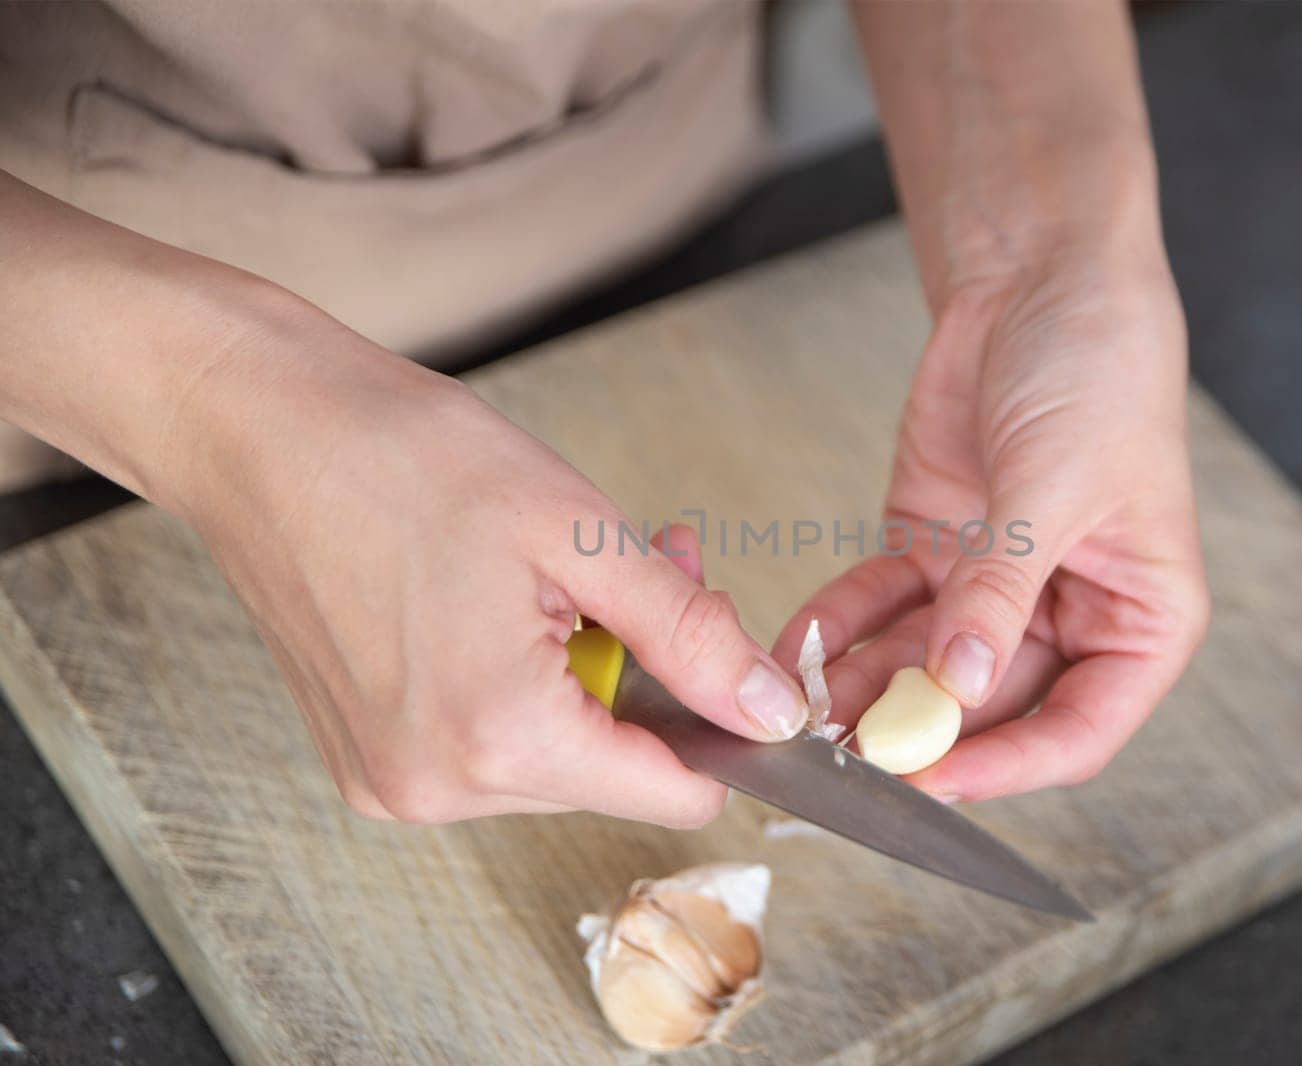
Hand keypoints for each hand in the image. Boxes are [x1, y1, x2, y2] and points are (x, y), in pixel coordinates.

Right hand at [174, 307, 806, 826]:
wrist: (259, 431)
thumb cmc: (406, 459)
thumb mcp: (581, 534)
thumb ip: (690, 636)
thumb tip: (769, 711)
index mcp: (499, 740)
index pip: (671, 794)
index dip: (716, 720)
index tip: (714, 641)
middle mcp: (437, 788)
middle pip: (611, 769)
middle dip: (644, 673)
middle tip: (646, 568)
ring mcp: (391, 780)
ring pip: (554, 755)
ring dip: (585, 672)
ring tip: (565, 570)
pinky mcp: (367, 758)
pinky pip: (488, 744)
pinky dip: (521, 684)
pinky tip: (508, 603)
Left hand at [775, 260, 1207, 801]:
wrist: (1039, 278)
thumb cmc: (1098, 370)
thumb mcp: (1056, 487)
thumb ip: (1002, 592)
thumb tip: (959, 686)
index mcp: (1141, 618)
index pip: (1079, 731)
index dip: (1006, 766)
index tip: (933, 782)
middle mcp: (1070, 614)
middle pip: (989, 708)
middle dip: (916, 730)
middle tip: (842, 751)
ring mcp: (997, 586)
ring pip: (925, 667)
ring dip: (865, 688)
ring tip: (801, 708)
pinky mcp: (938, 547)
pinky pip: (884, 606)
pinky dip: (843, 625)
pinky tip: (799, 641)